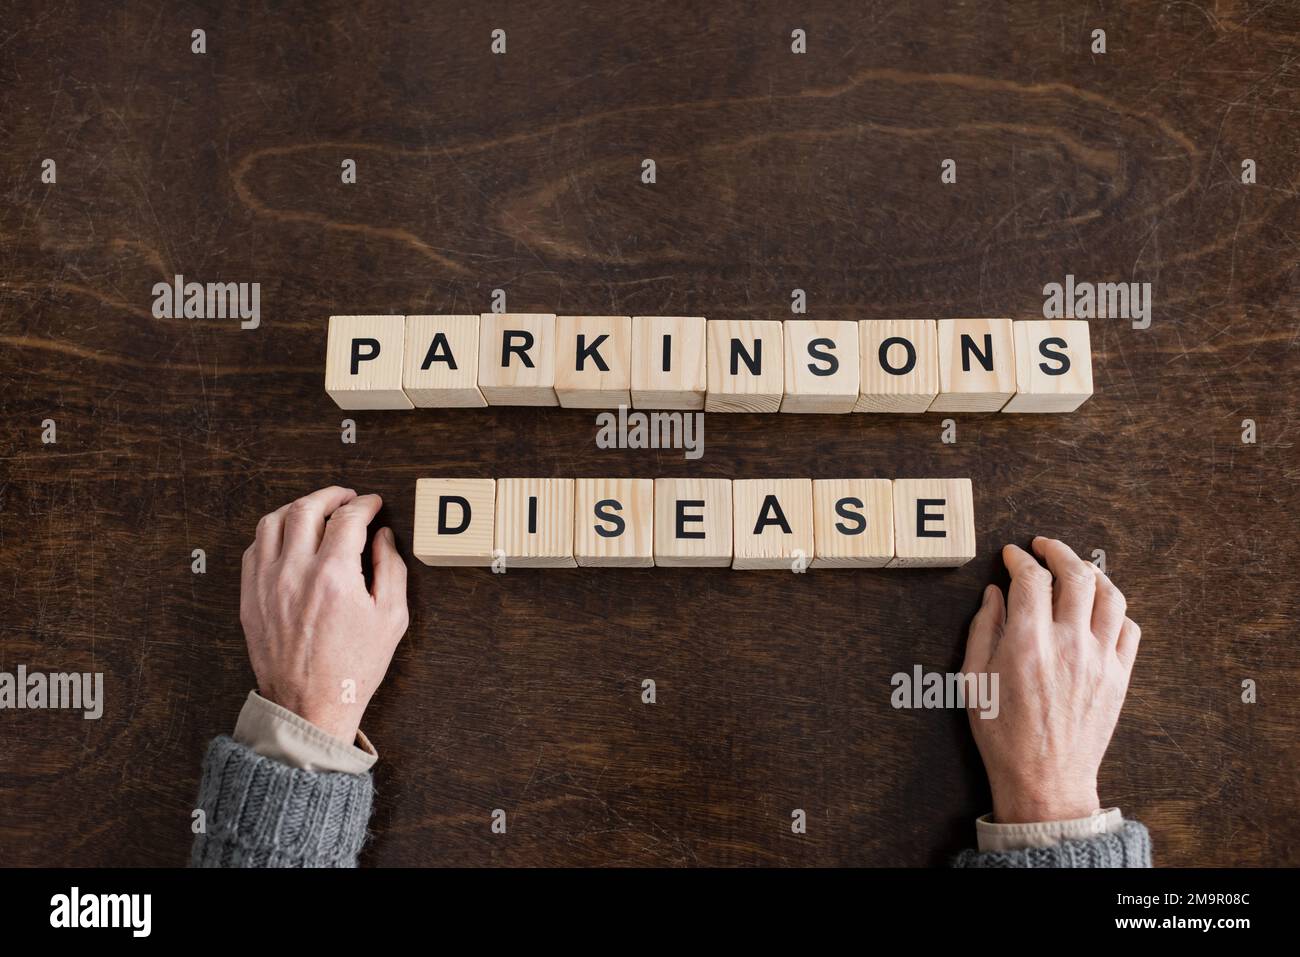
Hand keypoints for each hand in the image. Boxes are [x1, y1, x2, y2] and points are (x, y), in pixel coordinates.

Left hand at [240, 486, 408, 743]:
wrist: (310, 706)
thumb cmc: (354, 668)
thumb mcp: (392, 618)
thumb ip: (391, 569)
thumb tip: (383, 537)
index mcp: (334, 576)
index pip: (347, 518)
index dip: (364, 505)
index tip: (372, 504)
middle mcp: (295, 573)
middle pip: (307, 509)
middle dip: (331, 496)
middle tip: (347, 497)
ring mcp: (267, 584)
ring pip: (273, 521)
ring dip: (297, 507)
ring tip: (316, 509)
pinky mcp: (251, 597)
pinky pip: (255, 548)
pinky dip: (273, 532)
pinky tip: (289, 537)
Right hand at [962, 536, 1140, 823]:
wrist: (1045, 780)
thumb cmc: (1002, 734)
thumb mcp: (974, 680)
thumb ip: (983, 630)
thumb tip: (995, 594)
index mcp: (1027, 644)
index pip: (1031, 579)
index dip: (1020, 558)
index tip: (1012, 555)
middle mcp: (1068, 645)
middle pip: (1076, 575)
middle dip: (1058, 551)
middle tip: (1044, 546)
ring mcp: (1099, 661)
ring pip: (1110, 595)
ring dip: (1093, 572)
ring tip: (1077, 568)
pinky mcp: (1119, 677)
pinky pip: (1129, 628)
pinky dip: (1115, 608)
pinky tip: (1098, 607)